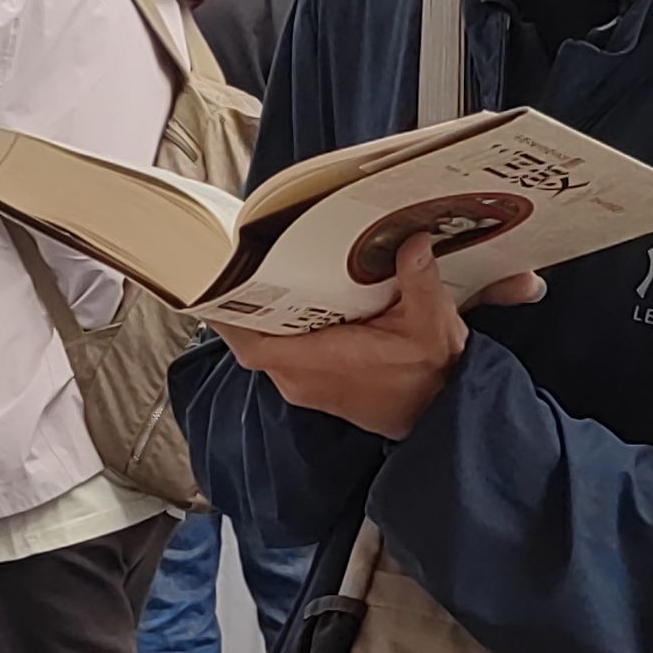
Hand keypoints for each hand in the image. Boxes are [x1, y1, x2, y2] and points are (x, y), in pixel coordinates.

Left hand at [217, 251, 541, 441]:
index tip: (214, 281)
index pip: (250, 344)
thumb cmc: (430, 374)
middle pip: (248, 337)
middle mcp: (299, 378)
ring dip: (258, 310)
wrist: (438, 410)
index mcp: (318, 363)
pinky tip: (288, 297)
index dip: (226, 316)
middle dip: (240, 299)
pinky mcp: (308, 382)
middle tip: (238, 256)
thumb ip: (418, 279)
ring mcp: (300, 383)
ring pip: (261, 343)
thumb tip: (411, 241)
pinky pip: (276, 349)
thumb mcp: (431, 322)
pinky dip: (276, 325)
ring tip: (258, 269)